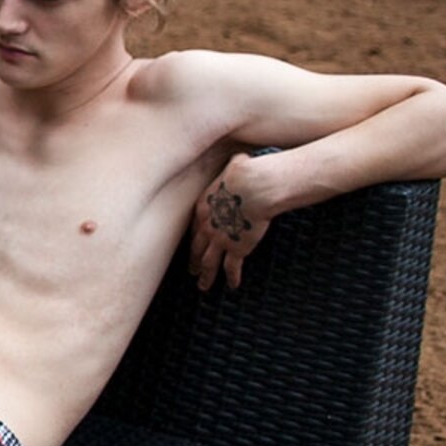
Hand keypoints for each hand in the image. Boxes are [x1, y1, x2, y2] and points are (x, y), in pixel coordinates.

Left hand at [191, 153, 278, 289]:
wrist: (254, 187)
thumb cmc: (247, 173)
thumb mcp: (235, 167)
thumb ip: (235, 168)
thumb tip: (243, 159)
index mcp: (203, 206)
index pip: (195, 226)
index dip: (195, 237)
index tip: (194, 244)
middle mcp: (207, 226)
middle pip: (197, 247)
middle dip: (194, 259)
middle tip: (191, 270)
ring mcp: (220, 239)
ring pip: (208, 262)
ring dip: (206, 275)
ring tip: (202, 286)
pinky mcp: (236, 249)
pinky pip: (231, 268)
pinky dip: (232, 278)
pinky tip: (233, 286)